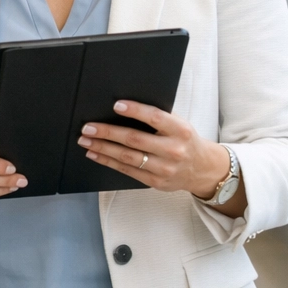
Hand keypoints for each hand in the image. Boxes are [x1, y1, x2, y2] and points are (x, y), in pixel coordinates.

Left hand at [77, 101, 227, 198]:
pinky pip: (127, 171)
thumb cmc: (184, 140)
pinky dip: (108, 161)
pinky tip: (95, 154)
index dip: (135, 111)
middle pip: (135, 139)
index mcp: (180, 130)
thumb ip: (158, 117)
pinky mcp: (156, 182)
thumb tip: (124, 106)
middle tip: (87, 127)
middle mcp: (173, 150)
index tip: (116, 105)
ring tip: (85, 140)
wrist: (202, 169)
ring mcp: (164, 168)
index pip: (156, 118)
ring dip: (102, 148)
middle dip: (107, 133)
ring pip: (127, 157)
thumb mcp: (179, 125)